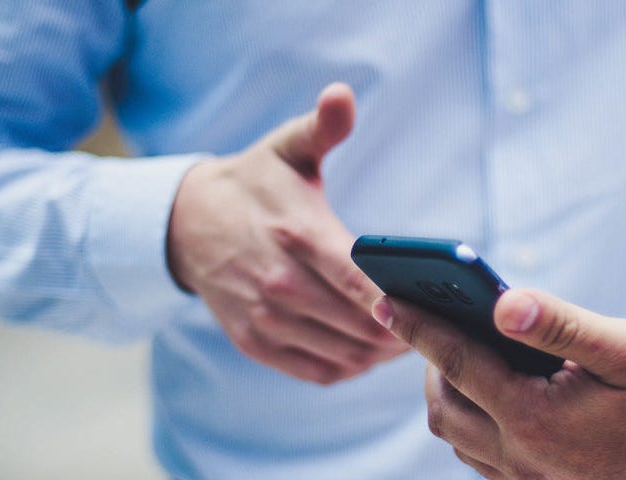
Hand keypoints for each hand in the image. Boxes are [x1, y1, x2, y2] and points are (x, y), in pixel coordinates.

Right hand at [167, 83, 407, 384]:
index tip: (435, 306)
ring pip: (345, 354)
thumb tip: (342, 95)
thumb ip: (322, 127)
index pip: (360, 280)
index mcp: (297, 234)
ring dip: (383, 354)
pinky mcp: (255, 342)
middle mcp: (279, 283)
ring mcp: (265, 317)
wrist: (186, 223)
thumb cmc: (255, 184)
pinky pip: (318, 371)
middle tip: (438, 325)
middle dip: (406, 330)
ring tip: (413, 338)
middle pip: (361, 326)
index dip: (401, 301)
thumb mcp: (287, 148)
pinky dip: (352, 367)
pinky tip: (371, 352)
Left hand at [373, 289, 625, 478]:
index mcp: (536, 417)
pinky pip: (483, 462)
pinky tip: (493, 398)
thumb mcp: (625, 348)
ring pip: (459, 440)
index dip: (417, 328)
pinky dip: (473, 426)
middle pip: (445, 409)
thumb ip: (559, 323)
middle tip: (434, 324)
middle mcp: (523, 457)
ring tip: (460, 356)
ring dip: (449, 397)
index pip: (456, 363)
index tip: (384, 299)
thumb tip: (501, 301)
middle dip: (430, 364)